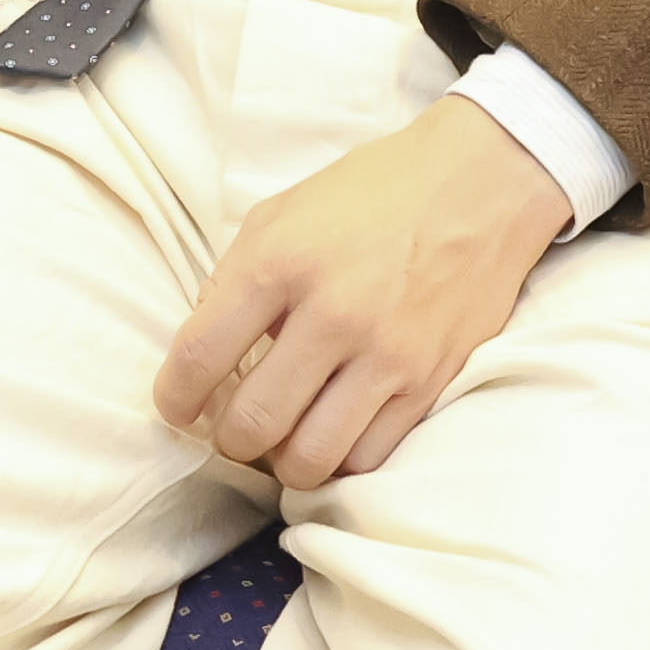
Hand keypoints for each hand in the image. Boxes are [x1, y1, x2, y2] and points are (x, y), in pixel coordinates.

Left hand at [149, 95, 571, 488]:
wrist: (476, 187)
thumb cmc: (369, 196)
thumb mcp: (280, 213)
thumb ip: (235, 279)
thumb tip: (206, 352)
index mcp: (279, 261)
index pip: (201, 354)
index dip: (173, 397)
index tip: (174, 408)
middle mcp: (331, 314)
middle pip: (253, 422)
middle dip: (228, 440)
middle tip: (231, 429)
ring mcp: (385, 355)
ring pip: (311, 458)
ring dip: (281, 462)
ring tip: (280, 439)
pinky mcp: (429, 384)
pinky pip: (368, 458)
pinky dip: (339, 459)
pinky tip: (330, 433)